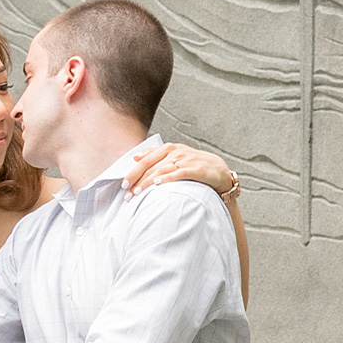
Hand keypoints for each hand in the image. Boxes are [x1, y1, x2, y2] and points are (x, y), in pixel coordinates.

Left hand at [126, 142, 241, 201]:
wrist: (218, 170)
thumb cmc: (192, 165)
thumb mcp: (174, 156)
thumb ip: (155, 155)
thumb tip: (135, 156)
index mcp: (168, 148)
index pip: (145, 160)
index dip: (133, 172)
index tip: (123, 184)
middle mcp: (175, 152)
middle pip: (151, 166)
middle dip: (137, 180)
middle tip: (127, 193)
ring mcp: (185, 159)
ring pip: (162, 170)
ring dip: (148, 182)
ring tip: (138, 193)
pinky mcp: (195, 169)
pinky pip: (179, 173)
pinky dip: (167, 178)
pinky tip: (158, 184)